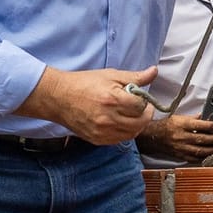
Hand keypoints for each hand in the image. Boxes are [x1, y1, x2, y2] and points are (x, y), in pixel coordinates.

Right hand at [32, 66, 156, 144]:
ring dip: (137, 124)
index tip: (140, 98)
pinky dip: (125, 132)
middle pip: (140, 123)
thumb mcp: (111, 75)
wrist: (59, 98)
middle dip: (145, 114)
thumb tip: (154, 72)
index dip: (144, 101)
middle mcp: (108, 118)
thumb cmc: (84, 83)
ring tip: (131, 114)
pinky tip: (120, 122)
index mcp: (113, 99)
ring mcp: (102, 131)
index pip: (141, 106)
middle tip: (140, 107)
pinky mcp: (97, 140)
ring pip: (132, 133)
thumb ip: (135, 77)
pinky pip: (120, 140)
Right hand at [137, 114, 212, 162]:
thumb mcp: (179, 117)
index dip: (209, 126)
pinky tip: (210, 156)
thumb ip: (193, 118)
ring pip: (198, 151)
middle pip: (200, 139)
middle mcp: (181, 136)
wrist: (153, 136)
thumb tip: (204, 117)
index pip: (197, 125)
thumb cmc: (167, 126)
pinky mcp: (180, 155)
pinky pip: (193, 159)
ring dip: (211, 150)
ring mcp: (181, 147)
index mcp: (181, 124)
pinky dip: (203, 158)